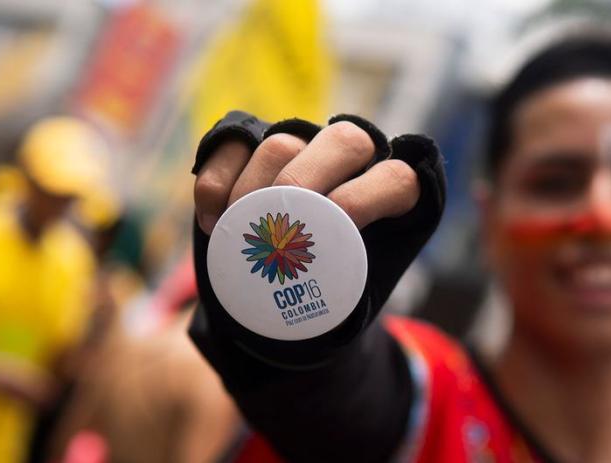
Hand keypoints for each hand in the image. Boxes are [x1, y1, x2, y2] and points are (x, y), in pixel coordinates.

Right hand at [190, 113, 445, 366]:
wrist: (280, 297)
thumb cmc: (325, 297)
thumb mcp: (349, 299)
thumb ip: (351, 288)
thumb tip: (338, 306)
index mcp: (387, 194)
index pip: (397, 177)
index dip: (371, 194)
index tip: (344, 225)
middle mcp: (348, 159)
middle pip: (345, 140)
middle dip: (311, 179)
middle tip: (281, 227)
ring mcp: (299, 145)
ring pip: (283, 143)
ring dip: (256, 190)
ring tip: (238, 233)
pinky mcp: (248, 145)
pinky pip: (232, 147)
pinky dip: (217, 184)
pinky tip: (213, 223)